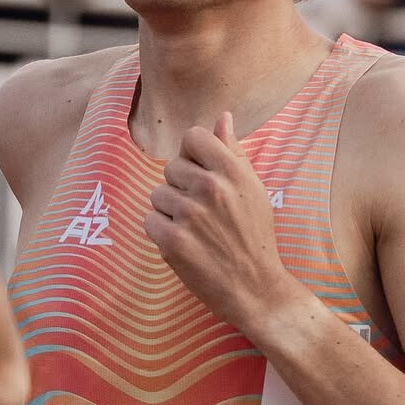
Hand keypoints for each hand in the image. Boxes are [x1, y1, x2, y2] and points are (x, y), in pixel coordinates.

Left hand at [145, 113, 299, 334]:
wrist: (255, 287)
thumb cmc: (255, 236)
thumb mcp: (254, 189)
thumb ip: (233, 152)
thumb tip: (222, 117)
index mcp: (232, 171)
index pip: (193, 137)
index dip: (194, 155)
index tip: (202, 174)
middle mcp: (210, 187)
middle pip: (172, 167)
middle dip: (182, 187)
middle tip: (205, 213)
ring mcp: (189, 214)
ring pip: (158, 194)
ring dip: (170, 211)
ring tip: (195, 230)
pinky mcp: (172, 240)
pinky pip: (149, 220)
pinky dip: (162, 232)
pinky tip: (184, 243)